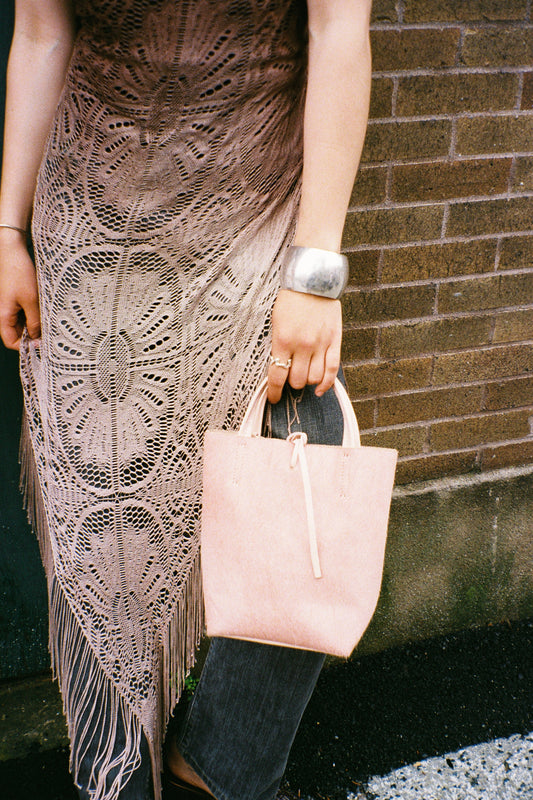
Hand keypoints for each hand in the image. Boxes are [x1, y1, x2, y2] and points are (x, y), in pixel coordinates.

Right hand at [0, 230, 40, 349]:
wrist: (12, 251)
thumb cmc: (19, 272)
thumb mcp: (32, 300)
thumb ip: (35, 321)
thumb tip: (37, 338)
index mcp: (3, 315)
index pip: (11, 341)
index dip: (25, 346)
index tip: (41, 345)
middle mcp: (4, 312)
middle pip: (17, 333)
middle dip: (33, 336)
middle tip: (49, 334)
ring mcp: (10, 306)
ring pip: (23, 324)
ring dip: (35, 325)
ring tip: (49, 321)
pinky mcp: (16, 299)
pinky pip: (24, 313)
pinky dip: (34, 315)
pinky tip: (44, 311)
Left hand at [267, 289, 341, 403]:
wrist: (313, 280)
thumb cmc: (291, 300)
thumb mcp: (276, 322)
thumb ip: (279, 346)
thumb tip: (280, 368)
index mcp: (283, 340)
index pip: (277, 376)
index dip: (274, 392)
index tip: (274, 398)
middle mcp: (302, 345)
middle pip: (297, 380)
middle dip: (291, 383)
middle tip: (290, 378)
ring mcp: (320, 344)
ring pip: (314, 378)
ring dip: (307, 381)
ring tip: (304, 375)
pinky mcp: (335, 341)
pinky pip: (333, 369)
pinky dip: (327, 384)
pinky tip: (320, 389)